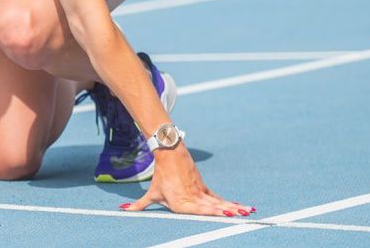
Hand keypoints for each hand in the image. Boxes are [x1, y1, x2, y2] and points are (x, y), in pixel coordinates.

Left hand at [121, 146, 252, 216]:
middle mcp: (193, 198)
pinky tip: (243, 208)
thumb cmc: (160, 177)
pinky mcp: (204, 188)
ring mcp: (200, 192)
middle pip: (211, 206)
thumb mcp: (151, 193)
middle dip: (225, 211)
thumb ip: (139, 205)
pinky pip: (219, 198)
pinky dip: (231, 203)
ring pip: (219, 202)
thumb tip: (123, 211)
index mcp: (181, 202)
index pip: (198, 209)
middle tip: (237, 215)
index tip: (223, 213)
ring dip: (233, 207)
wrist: (169, 155)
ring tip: (246, 212)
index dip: (211, 212)